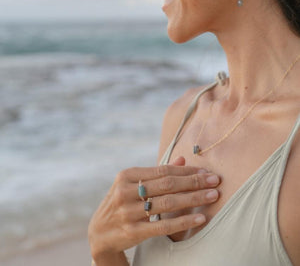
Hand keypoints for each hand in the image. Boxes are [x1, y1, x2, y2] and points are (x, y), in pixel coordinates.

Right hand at [88, 157, 219, 260]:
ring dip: (193, 198)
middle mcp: (126, 191)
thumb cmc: (122, 203)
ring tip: (212, 195)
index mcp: (127, 175)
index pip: (163, 170)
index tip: (206, 171)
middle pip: (167, 184)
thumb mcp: (134, 184)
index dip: (187, 170)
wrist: (100, 232)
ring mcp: (128, 211)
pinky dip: (183, 221)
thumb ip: (158, 172)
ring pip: (168, 203)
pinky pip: (163, 225)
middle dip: (194, 181)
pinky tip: (200, 218)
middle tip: (215, 181)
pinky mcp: (133, 231)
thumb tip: (183, 159)